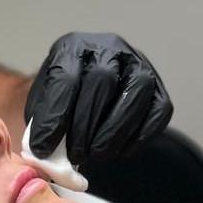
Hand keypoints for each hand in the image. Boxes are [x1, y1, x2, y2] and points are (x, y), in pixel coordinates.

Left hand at [23, 32, 171, 170]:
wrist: (93, 89)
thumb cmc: (66, 96)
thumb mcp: (45, 99)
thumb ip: (43, 121)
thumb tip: (42, 151)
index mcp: (73, 47)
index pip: (65, 77)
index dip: (54, 116)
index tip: (42, 147)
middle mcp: (109, 48)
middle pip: (102, 81)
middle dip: (85, 125)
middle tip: (75, 154)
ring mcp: (140, 65)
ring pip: (134, 95)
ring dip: (112, 132)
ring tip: (95, 155)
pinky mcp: (160, 89)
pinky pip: (158, 113)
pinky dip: (137, 137)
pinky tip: (118, 151)